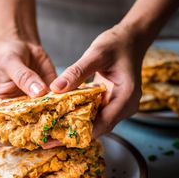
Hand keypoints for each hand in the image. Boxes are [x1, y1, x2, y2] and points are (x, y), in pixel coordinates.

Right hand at [0, 38, 56, 146]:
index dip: (7, 140)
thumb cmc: (8, 54)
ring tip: (65, 129)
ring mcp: (35, 106)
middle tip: (51, 138)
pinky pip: (58, 106)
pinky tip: (75, 111)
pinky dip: (66, 110)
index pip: (0, 133)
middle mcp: (18, 111)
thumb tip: (38, 93)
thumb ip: (24, 77)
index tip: (22, 140)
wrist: (22, 44)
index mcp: (1, 108)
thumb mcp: (11, 63)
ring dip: (54, 126)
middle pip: (25, 132)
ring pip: (44, 122)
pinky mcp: (51, 97)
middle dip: (37, 138)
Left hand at [50, 23, 143, 137]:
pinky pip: (96, 112)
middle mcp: (126, 106)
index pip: (102, 124)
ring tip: (51, 128)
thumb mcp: (96, 54)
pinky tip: (62, 113)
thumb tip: (55, 89)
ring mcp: (120, 105)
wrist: (132, 38)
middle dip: (73, 132)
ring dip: (75, 124)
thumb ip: (77, 72)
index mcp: (126, 96)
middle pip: (98, 127)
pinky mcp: (113, 101)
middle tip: (47, 138)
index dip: (78, 134)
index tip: (54, 139)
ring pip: (96, 121)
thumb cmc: (117, 43)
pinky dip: (80, 113)